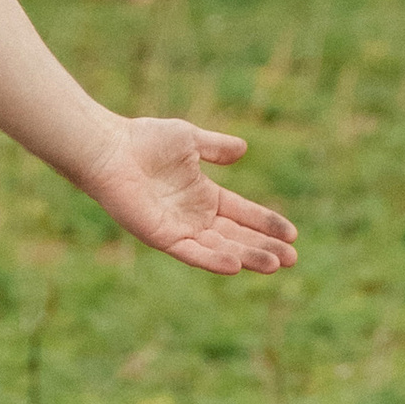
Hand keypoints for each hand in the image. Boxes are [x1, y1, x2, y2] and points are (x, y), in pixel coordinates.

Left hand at [79, 116, 296, 277]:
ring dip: (248, 257)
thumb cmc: (145, 140)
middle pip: (238, 236)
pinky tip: (236, 264)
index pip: (243, 214)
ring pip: (220, 249)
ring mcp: (179, 229)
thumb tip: (243, 149)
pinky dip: (213, 259)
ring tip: (275, 264)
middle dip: (265, 247)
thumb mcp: (190, 139)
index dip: (267, 223)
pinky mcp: (161, 237)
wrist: (110, 148)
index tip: (293, 233)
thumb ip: (215, 147)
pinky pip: (192, 253)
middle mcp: (194, 217)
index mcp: (204, 196)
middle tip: (293, 259)